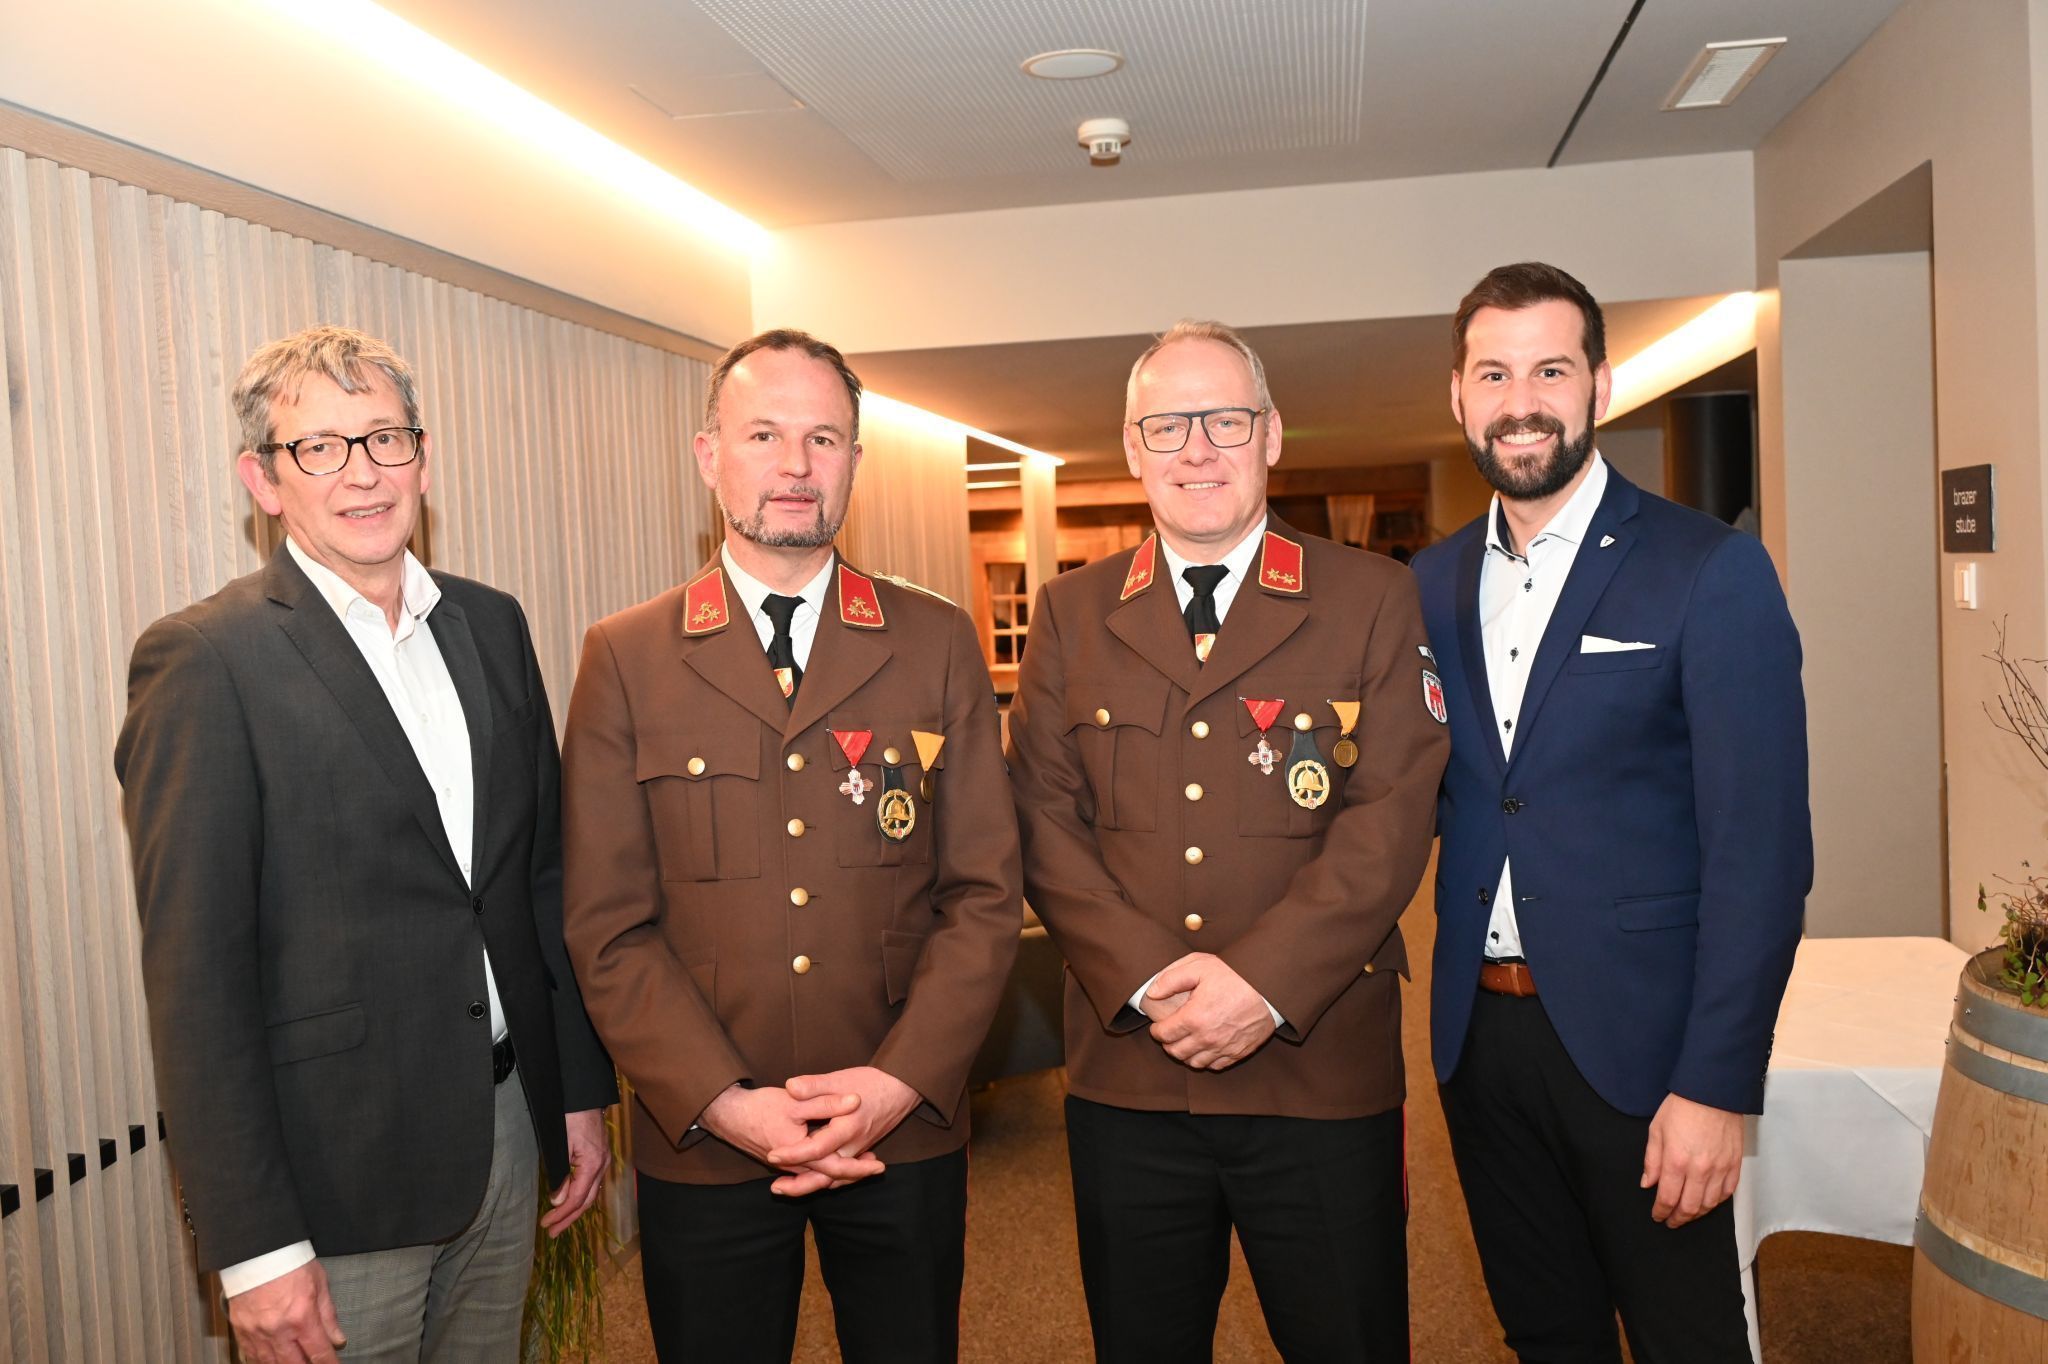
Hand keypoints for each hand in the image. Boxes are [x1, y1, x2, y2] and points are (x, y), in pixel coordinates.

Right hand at [226, 1260, 344, 1363]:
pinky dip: (262, 1361)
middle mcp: (278, 1330)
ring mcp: (256, 1332)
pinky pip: (251, 1355)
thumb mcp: (319, 1284)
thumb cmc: (291, 1263)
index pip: (319, 1352)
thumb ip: (328, 1316)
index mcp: (302, 1317)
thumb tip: (338, 1339)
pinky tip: (271, 1361)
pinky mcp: (240, 1329)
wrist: (257, 1251)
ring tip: (294, 1362)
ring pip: (270, 1363)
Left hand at [541, 1108, 612, 1237]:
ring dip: (575, 1209)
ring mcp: (603, 1160)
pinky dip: (581, 1196)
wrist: (584, 1095)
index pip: (578, 1198)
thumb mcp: (560, 1144)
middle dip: (569, 1218)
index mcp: (593, 1163)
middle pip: (588, 1200)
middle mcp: (602, 1165)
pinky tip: (571, 1201)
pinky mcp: (600, 1156)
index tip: (546, 1224)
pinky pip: (592, 1183)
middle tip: (552, 1232)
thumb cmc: (570, 1116)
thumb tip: (557, 1200)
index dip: (562, 1214)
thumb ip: (560, 1174)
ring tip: (559, 1222)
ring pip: (591, 1193)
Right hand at [699, 1084, 884, 1195]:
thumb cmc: (760, 1107)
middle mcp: (796, 1167)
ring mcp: (789, 1166)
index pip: (837, 1169)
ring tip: (863, 1160)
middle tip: (876, 1167)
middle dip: (854, 1173)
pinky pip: (810, 1170)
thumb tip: (856, 1100)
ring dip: (841, 1170)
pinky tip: (836, 1154)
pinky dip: (826, 1166)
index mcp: (802, 1154)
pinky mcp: (784, 1161)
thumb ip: (826, 1102)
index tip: (879, 1166)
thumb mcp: (795, 1101)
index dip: (860, 1168)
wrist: (728, 1115)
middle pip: (831, 1177)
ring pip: (820, 1175)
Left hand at [769, 1067, 920, 1194]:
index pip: (816, 1148)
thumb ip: (815, 1085)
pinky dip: (827, 1180)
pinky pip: (843, 1173)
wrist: (903, 1088)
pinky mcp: (861, 1150)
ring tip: (786, 1188)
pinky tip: (812, 1179)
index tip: (772, 1155)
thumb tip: (790, 1086)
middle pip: (826, 1175)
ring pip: (835, 1177)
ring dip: (811, 1185)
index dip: (793, 1154)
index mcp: (847, 1128)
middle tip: (775, 1188)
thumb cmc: (873, 1081)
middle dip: (800, 1185)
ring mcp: (859, 1150)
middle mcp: (854, 1145)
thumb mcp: (841, 1079)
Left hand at [1145, 953, 1276, 1069]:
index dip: (1156, 1031)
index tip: (1158, 1025)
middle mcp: (1207, 1038)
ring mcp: (1224, 1048)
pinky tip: (1206, 1046)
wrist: (1270, 985)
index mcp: (1194, 1018)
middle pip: (1176, 1053)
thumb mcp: (1199, 966)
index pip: (1164, 1035)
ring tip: (1187, 1041)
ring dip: (1186, 1054)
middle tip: (1170, 1034)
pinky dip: (1207, 1060)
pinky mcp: (1239, 1052)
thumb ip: (1170, 979)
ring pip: (1194, 1063)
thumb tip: (1152, 993)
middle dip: (1168, 1044)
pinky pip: (1215, 1065)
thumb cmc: (1235, 974)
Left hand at [1642, 1093, 1744, 1226]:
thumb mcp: (1656, 1130)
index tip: (1657, 1216)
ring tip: (1687, 1215)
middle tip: (1671, 1221)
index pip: (1667, 1198)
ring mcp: (1720, 1168)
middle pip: (1689, 1207)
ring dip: (1697, 1214)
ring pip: (1710, 1204)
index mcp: (1676, 1161)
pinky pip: (1728, 1192)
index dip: (1661, 1212)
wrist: (1713, 1092)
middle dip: (1678, 1218)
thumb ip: (1652, 1160)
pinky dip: (1717, 1202)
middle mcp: (1700, 1169)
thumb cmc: (1682, 1107)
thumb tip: (1648, 1183)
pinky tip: (1708, 1203)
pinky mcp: (1735, 1164)